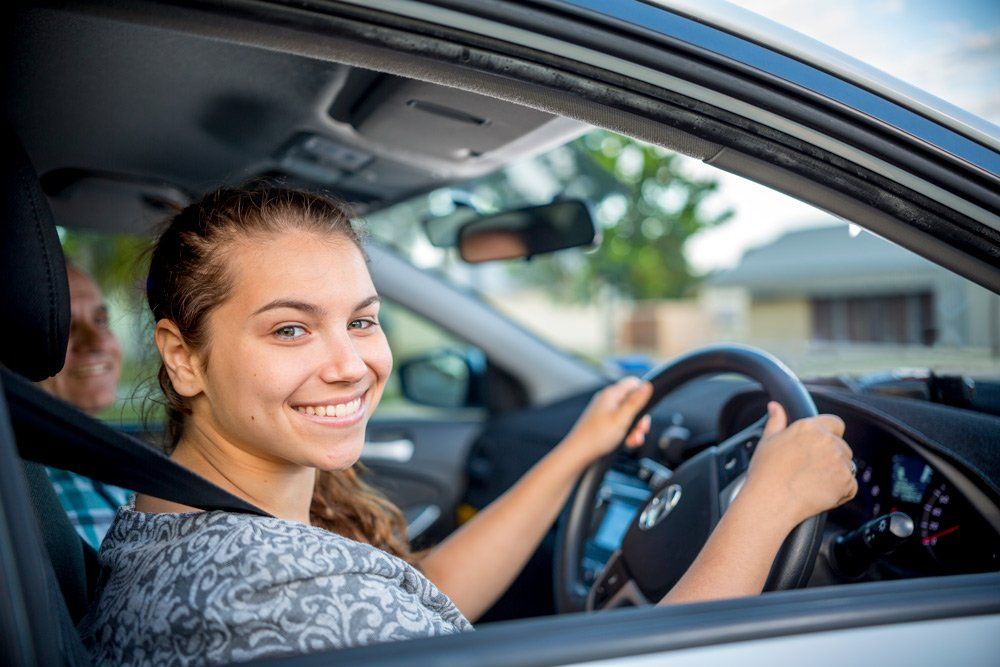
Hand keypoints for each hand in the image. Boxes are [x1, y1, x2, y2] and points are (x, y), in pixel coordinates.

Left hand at [560, 377, 652, 466]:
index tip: (647, 409)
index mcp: (611, 394)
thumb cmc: (597, 436)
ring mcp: (604, 411)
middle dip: (640, 417)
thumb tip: (647, 385)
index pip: (633, 383)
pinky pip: (620, 423)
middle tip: (641, 430)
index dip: (643, 393)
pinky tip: (627, 442)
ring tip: (633, 440)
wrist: (579, 453)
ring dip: (634, 428)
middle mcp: (607, 400)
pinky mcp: (603, 422)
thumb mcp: (622, 418)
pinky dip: (626, 432)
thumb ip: (635, 401)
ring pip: (628, 415)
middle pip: (633, 401)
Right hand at [741, 402, 857, 528]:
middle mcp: (828, 441)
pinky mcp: (846, 482)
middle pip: (842, 447)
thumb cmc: (765, 472)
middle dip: (831, 457)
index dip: (829, 434)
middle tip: (809, 470)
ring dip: (836, 474)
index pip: (835, 423)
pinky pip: (850, 486)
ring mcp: (839, 462)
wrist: (771, 501)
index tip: (818, 447)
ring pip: (847, 466)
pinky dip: (840, 492)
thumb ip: (776, 421)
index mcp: (810, 428)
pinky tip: (820, 493)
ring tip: (813, 483)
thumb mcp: (767, 441)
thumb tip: (775, 406)